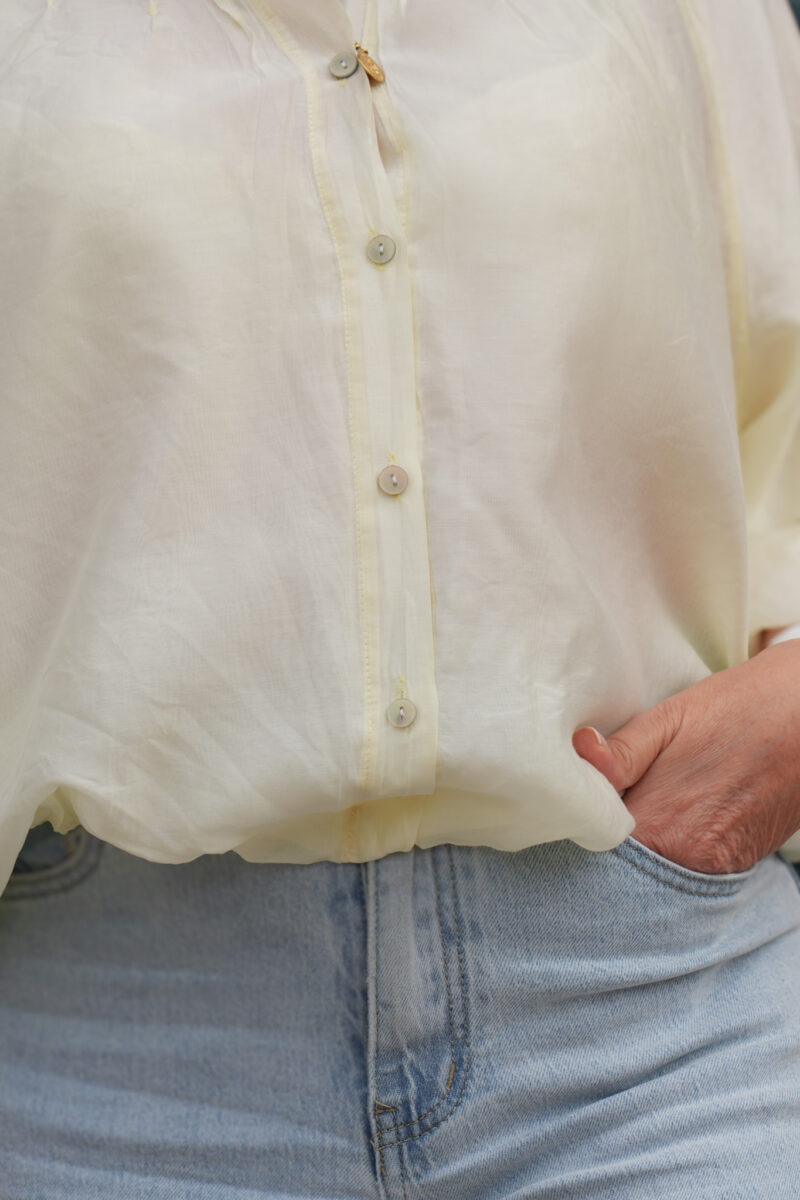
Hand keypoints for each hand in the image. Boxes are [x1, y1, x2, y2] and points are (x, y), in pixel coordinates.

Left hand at [572, 639, 799, 873]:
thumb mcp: (671, 718)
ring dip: (639, 847)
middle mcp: (690, 862)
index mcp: (662, 828)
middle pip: (624, 870)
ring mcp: (719, 869)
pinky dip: (672, 849)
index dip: (580, 830)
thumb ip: (621, 752)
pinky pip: (688, 868)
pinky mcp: (740, 864)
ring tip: (638, 805)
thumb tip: (577, 756)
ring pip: (657, 871)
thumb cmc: (740, 708)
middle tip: (599, 806)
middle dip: (606, 844)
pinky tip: (672, 815)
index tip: (571, 810)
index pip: (597, 853)